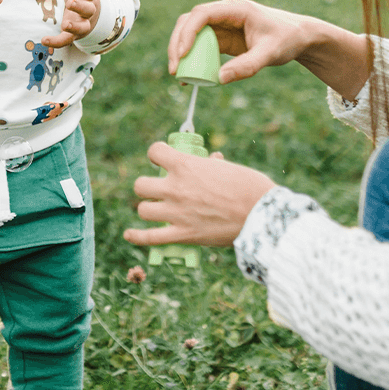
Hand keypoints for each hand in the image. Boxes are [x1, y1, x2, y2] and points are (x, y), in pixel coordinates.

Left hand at [41, 0, 99, 47]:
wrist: (90, 18)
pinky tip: (44, 40)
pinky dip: (56, 42)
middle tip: (71, 2)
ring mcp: (82, 24)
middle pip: (88, 9)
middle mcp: (88, 11)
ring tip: (65, 24)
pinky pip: (66, 40)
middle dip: (81, 6)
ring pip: (81, 28)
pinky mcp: (73, 35)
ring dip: (74, 27)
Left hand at [123, 142, 276, 247]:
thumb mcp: (228, 168)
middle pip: (141, 185)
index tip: (161, 159)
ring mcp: (176, 212)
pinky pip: (150, 238)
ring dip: (149, 210)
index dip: (156, 154)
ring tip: (156, 211)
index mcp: (185, 164)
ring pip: (143, 210)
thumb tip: (212, 159)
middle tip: (159, 190)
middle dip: (147, 187)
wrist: (260, 213)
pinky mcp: (182, 234)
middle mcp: (175, 187)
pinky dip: (137, 237)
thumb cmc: (249, 186)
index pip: (154, 152)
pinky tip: (129, 235)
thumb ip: (212, 165)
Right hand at [169, 0, 311, 83]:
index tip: (182, 54)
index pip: (202, 14)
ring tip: (179, 75)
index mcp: (235, 9)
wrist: (299, 37)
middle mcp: (224, 13)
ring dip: (181, 51)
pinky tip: (190, 77)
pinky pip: (200, 45)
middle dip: (178, 44)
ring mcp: (221, 24)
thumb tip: (220, 79)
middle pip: (189, 22)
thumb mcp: (270, 54)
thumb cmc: (287, 39)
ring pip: (191, 33)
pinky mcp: (222, 37)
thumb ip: (247, 66)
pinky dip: (192, 59)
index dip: (188, 32)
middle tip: (174, 69)